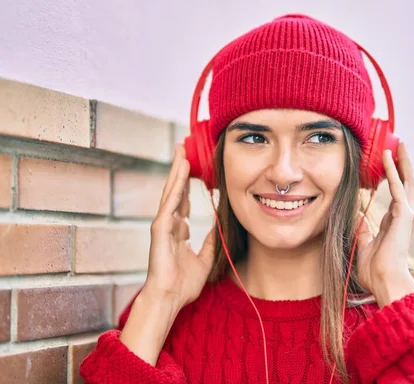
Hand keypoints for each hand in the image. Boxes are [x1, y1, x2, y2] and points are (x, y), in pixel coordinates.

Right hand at [143, 144, 215, 310]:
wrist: (170, 298)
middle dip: (180, 171)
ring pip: (171, 192)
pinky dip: (175, 186)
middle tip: (184, 149)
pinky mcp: (159, 229)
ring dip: (176, 171)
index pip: (182, 201)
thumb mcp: (204, 259)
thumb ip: (210, 241)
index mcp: (177, 231)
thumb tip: (219, 227)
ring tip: (181, 151)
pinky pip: (169, 203)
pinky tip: (181, 171)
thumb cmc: (183, 284)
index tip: (194, 168)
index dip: (187, 185)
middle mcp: (169, 224)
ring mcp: (163, 226)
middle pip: (175, 192)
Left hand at [356, 142, 413, 306]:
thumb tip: (356, 217)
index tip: (388, 163)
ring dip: (402, 162)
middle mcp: (405, 216)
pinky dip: (392, 171)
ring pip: (408, 182)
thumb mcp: (364, 244)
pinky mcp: (404, 215)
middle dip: (404, 165)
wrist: (384, 281)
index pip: (397, 194)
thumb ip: (362, 229)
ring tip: (398, 145)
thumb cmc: (374, 270)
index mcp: (396, 223)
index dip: (393, 177)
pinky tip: (387, 157)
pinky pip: (398, 187)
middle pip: (408, 184)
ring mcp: (407, 215)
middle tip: (399, 147)